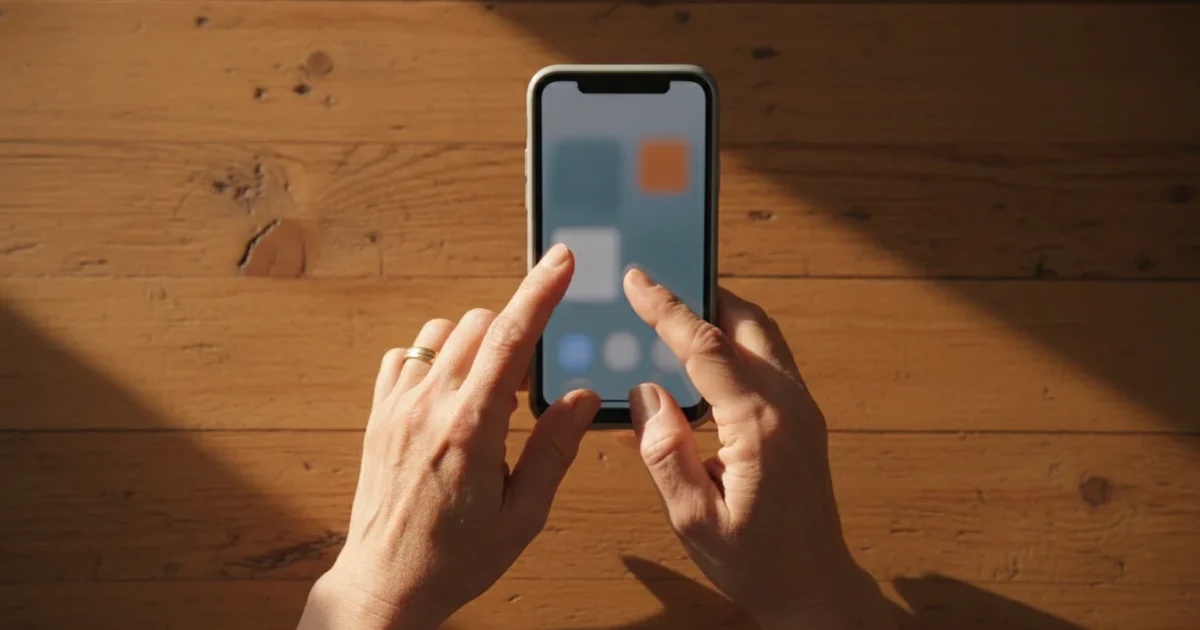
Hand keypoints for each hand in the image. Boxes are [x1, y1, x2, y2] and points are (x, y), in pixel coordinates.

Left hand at [298, 244, 600, 629]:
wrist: (386, 584)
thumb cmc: (456, 558)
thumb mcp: (522, 514)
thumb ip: (554, 449)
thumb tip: (582, 397)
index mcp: (471, 430)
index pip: (510, 339)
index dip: (540, 292)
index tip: (561, 260)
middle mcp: (429, 407)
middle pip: (478, 324)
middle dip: (512, 334)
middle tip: (527, 385)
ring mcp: (397, 407)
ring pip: (442, 333)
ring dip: (474, 345)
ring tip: (488, 394)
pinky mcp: (379, 415)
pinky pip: (406, 356)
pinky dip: (433, 359)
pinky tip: (448, 395)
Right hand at [623, 269, 894, 629]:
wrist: (814, 588)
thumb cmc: (756, 562)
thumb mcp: (694, 519)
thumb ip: (665, 453)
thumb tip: (645, 394)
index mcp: (760, 425)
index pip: (706, 347)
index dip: (667, 309)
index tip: (638, 280)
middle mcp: (789, 406)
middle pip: (747, 322)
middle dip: (703, 295)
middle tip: (660, 285)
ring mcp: (802, 410)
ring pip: (763, 337)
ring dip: (722, 317)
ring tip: (677, 315)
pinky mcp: (804, 419)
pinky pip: (769, 361)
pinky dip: (735, 344)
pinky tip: (703, 362)